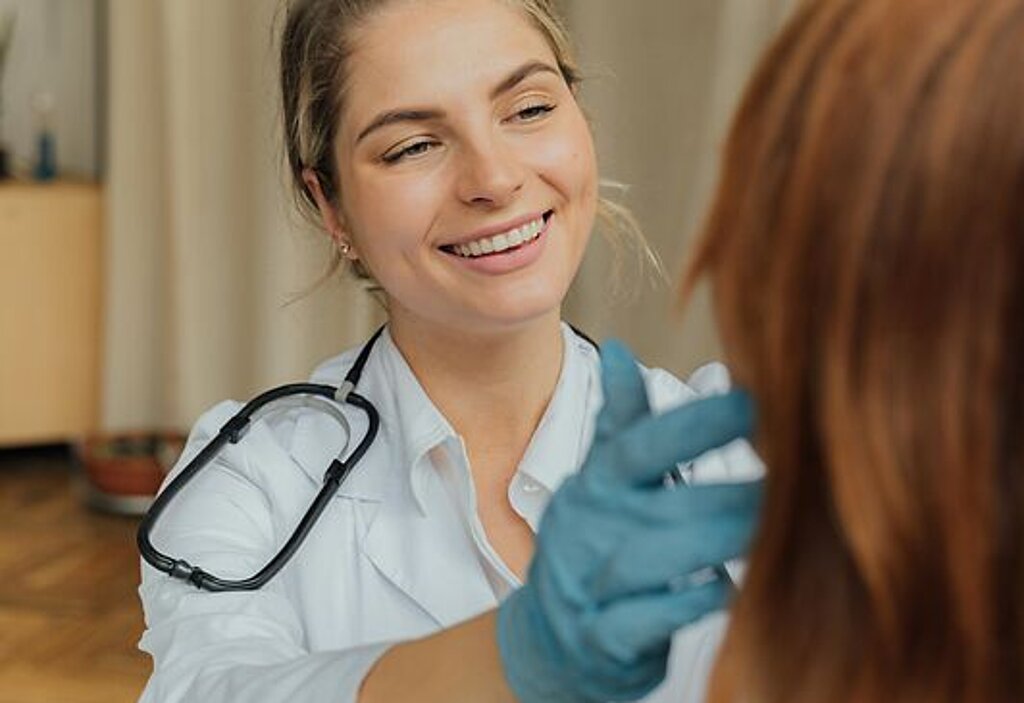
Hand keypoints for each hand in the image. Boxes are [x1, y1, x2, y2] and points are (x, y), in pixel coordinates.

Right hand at [497, 341, 762, 702]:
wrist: (553, 640)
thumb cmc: (592, 548)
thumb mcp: (598, 481)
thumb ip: (620, 422)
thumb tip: (619, 350)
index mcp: (597, 487)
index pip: (638, 446)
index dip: (693, 424)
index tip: (750, 402)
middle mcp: (590, 531)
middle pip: (660, 503)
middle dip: (729, 494)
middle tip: (790, 482)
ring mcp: (591, 586)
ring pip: (652, 561)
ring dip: (714, 544)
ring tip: (767, 532)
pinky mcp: (602, 639)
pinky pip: (644, 621)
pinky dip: (684, 606)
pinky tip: (724, 588)